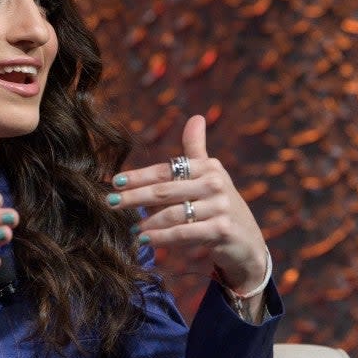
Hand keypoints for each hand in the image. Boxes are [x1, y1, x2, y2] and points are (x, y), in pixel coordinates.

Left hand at [108, 115, 268, 293]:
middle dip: (134, 198)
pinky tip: (144, 240)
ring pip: (172, 214)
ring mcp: (220, 207)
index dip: (138, 176)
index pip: (165, 170)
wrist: (247, 241)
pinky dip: (161, 238)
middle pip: (164, 191)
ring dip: (147, 222)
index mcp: (207, 167)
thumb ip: (197, 149)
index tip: (115, 182)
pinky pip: (184, 233)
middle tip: (110, 203)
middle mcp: (215, 184)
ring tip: (130, 228)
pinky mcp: (222, 230)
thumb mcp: (210, 174)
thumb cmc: (219, 204)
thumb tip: (195, 117)